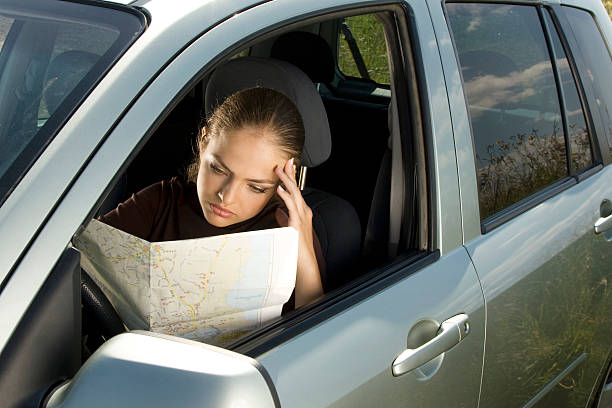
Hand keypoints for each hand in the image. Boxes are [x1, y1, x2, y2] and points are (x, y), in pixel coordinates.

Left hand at [274, 158, 322, 306]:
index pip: (295, 190)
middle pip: (296, 188)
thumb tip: (278, 210)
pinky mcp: (296, 225)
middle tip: (285, 160)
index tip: (285, 166)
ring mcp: (301, 218)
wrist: (305, 266)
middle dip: (290, 173)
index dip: (290, 178)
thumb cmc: (296, 250)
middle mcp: (303, 213)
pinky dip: (285, 196)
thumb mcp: (289, 230)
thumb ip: (285, 218)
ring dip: (286, 180)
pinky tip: (278, 189)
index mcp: (301, 213)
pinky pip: (290, 207)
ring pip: (294, 194)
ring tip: (279, 169)